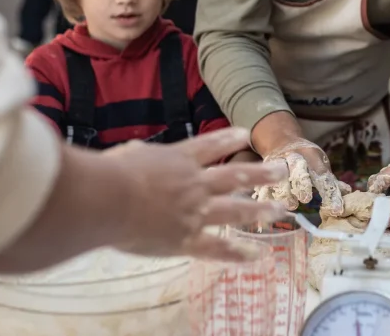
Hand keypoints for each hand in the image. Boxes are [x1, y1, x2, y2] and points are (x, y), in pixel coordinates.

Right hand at [105, 127, 288, 261]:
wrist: (107, 199)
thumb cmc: (109, 173)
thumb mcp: (129, 154)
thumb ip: (141, 156)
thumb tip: (138, 156)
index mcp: (178, 159)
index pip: (210, 145)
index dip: (228, 139)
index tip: (245, 133)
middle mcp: (194, 183)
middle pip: (235, 175)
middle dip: (260, 173)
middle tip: (282, 171)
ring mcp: (195, 211)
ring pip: (236, 210)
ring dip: (260, 210)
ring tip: (280, 209)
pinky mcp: (187, 239)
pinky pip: (218, 248)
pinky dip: (238, 253)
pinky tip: (257, 255)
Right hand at [253, 139, 349, 216]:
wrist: (282, 141)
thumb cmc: (306, 158)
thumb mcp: (320, 164)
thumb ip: (330, 181)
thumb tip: (348, 192)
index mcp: (312, 156)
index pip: (323, 176)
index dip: (330, 193)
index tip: (336, 210)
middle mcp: (295, 157)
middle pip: (299, 169)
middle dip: (302, 182)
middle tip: (306, 198)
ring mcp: (278, 162)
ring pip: (279, 175)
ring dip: (285, 191)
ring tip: (290, 205)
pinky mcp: (264, 170)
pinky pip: (263, 181)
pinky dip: (265, 194)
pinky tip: (267, 205)